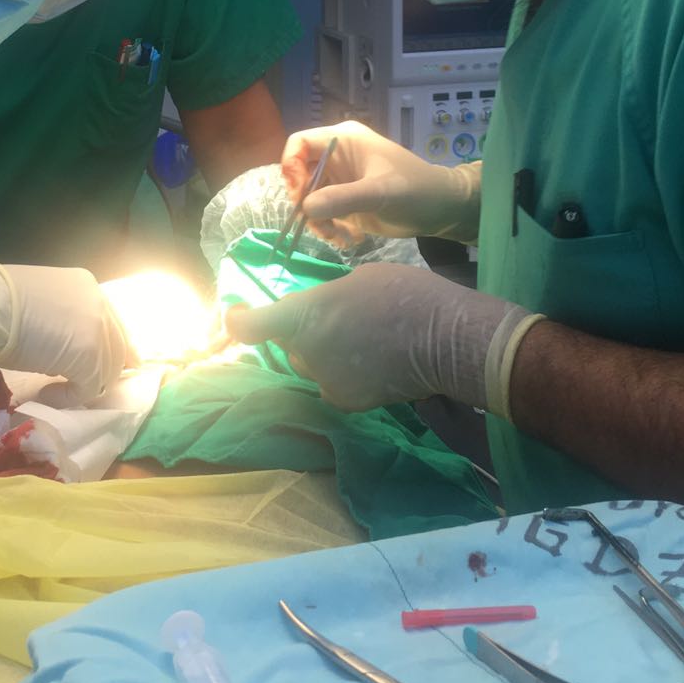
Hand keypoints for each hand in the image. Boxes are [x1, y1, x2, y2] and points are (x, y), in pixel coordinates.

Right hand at [0, 261, 131, 399]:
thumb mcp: (41, 301)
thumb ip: (62, 317)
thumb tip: (64, 344)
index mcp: (87, 286)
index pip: (112, 321)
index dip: (113, 346)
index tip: (116, 364)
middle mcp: (99, 304)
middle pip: (116, 346)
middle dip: (105, 369)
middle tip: (88, 386)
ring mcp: (98, 330)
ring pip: (107, 369)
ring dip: (84, 384)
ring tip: (56, 389)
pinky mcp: (89, 357)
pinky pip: (89, 387)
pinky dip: (70, 397)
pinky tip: (49, 394)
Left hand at [224, 263, 539, 415]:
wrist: (446, 338)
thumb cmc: (404, 294)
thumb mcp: (358, 281)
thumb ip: (328, 299)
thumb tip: (323, 310)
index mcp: (304, 315)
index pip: (251, 326)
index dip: (240, 321)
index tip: (238, 316)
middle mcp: (306, 352)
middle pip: (292, 344)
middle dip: (308, 334)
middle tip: (343, 321)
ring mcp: (326, 380)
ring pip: (315, 366)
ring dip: (328, 355)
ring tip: (367, 341)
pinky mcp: (348, 402)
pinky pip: (336, 385)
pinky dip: (348, 376)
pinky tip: (376, 363)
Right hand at [282, 121, 479, 243]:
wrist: (441, 210)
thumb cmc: (415, 190)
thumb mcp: (379, 192)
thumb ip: (342, 198)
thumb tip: (305, 207)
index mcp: (343, 140)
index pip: (299, 143)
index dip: (291, 166)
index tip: (299, 194)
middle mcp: (336, 157)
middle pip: (299, 173)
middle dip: (304, 201)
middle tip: (316, 223)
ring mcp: (339, 180)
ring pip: (308, 198)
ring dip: (316, 220)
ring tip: (335, 236)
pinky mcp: (344, 201)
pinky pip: (321, 213)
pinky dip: (327, 228)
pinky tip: (346, 239)